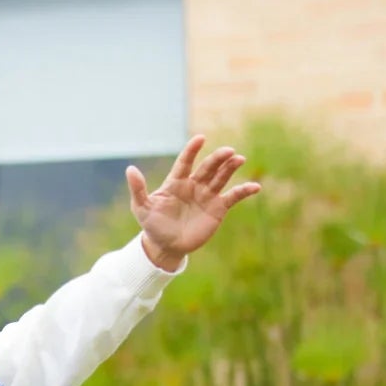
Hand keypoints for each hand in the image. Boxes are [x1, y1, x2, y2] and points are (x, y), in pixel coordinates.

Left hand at [129, 134, 261, 270]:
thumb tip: (130, 169)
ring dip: (231, 168)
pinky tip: (255, 187)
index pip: (185, 162)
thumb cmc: (152, 226)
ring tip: (239, 159)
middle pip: (208, 167)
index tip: (200, 138)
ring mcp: (207, 195)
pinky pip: (233, 196)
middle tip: (228, 151)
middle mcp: (194, 185)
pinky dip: (244, 191)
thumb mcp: (142, 208)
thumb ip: (138, 189)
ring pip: (221, 177)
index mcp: (176, 182)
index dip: (192, 150)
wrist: (166, 246)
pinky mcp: (218, 208)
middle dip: (218, 158)